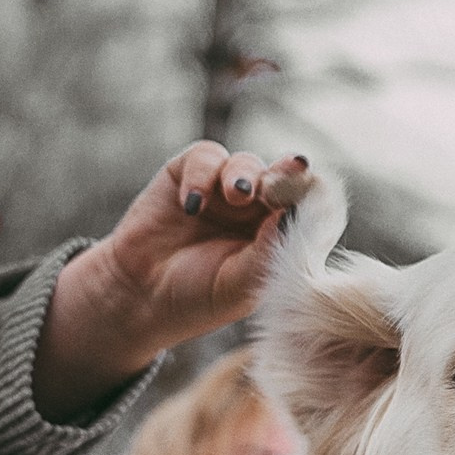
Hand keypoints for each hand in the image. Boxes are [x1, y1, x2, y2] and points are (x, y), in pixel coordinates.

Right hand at [32, 143, 313, 420]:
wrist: (141, 297)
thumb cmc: (199, 297)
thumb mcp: (241, 283)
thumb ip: (269, 249)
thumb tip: (294, 213)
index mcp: (280, 233)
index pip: (309, 204)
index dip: (312, 193)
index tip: (314, 187)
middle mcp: (257, 208)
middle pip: (282, 177)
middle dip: (283, 177)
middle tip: (274, 187)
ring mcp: (223, 190)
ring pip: (247, 163)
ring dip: (244, 174)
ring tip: (236, 193)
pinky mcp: (188, 174)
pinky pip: (207, 156)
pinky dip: (203, 174)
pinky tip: (192, 204)